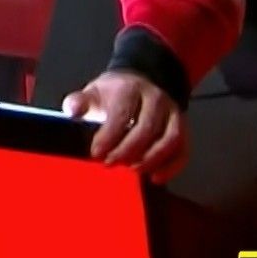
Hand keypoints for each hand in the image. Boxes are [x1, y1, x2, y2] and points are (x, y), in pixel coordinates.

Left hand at [62, 70, 187, 182]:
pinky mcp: (182, 127)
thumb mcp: (95, 91)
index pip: (122, 114)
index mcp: (130, 89)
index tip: (96, 153)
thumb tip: (72, 110)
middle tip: (110, 164)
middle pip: (147, 128)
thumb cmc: (116, 92)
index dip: (109, 136)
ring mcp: (172, 112)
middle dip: (128, 151)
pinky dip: (172, 166)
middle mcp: (155, 99)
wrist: (143, 80)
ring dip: (152, 159)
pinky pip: (183, 149)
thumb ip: (81, 101)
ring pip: (170, 139)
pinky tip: (156, 177)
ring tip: (133, 170)